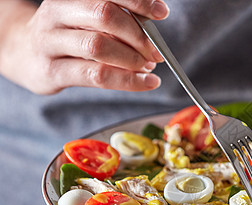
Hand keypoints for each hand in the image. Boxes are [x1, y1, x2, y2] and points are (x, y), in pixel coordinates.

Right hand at [0, 0, 168, 93]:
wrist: (22, 54)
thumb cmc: (67, 37)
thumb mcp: (86, 21)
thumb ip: (116, 23)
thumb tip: (154, 36)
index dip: (138, 2)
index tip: (162, 13)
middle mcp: (57, 14)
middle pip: (104, 15)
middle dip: (138, 35)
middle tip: (156, 52)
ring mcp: (51, 42)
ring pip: (99, 46)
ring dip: (132, 59)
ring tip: (148, 68)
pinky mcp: (51, 71)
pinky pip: (96, 76)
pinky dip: (127, 80)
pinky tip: (147, 82)